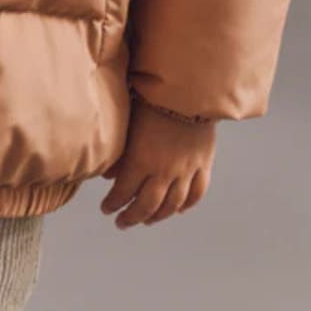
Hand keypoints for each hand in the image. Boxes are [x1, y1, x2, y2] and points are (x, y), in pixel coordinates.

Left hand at [99, 102, 216, 228]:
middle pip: (147, 205)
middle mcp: (164, 170)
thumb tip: (108, 175)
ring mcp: (186, 169)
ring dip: (158, 217)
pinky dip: (187, 204)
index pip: (123, 192)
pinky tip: (178, 210)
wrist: (189, 87)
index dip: (113, 204)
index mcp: (142, 159)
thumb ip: (119, 152)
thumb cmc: (152, 98)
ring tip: (146, 221)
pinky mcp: (203, 163)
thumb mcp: (129, 122)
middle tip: (121, 222)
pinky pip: (197, 192)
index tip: (106, 209)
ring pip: (172, 204)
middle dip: (131, 217)